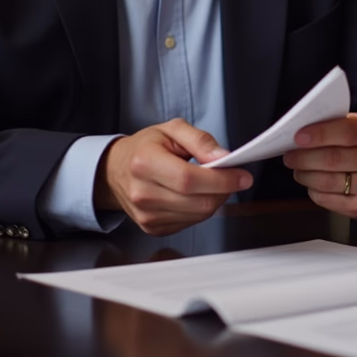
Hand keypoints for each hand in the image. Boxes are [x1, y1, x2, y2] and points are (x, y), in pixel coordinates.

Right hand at [95, 120, 252, 236]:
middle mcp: (142, 193)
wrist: (115, 170)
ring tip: (210, 183)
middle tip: (231, 177)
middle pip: (198, 202)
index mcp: (145, 163)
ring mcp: (146, 215)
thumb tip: (222, 156)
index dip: (222, 180)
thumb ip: (200, 140)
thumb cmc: (144, 148)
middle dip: (224, 190)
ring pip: (198, 215)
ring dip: (214, 200)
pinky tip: (195, 195)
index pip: (190, 179)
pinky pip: (190, 223)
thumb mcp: (172, 129)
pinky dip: (201, 209)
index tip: (242, 176)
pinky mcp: (152, 228)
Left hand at [283, 113, 356, 218]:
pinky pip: (326, 199)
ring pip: (325, 181)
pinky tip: (313, 182)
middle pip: (332, 159)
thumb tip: (304, 129)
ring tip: (298, 167)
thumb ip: (339, 124)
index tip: (299, 136)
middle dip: (303, 156)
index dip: (320, 134)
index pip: (347, 132)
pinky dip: (313, 189)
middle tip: (290, 154)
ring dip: (304, 173)